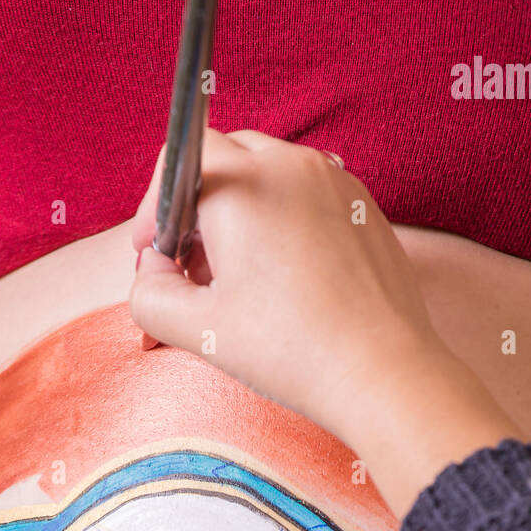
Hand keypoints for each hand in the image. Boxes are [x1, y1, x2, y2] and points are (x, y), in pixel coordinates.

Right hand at [130, 129, 520, 516]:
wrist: (382, 373)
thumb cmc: (293, 351)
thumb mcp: (196, 330)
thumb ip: (149, 294)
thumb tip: (153, 272)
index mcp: (244, 186)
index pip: (180, 157)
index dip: (156, 206)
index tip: (155, 254)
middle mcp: (292, 166)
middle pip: (226, 162)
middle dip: (198, 212)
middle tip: (194, 274)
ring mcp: (336, 182)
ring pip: (269, 178)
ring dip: (242, 219)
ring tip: (242, 284)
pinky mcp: (364, 207)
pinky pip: (308, 199)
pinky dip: (285, 226)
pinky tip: (288, 284)